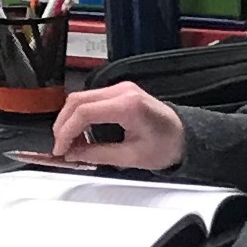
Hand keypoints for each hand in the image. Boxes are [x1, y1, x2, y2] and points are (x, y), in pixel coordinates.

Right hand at [44, 84, 183, 170]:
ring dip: (70, 120)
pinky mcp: (119, 92)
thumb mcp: (131, 157)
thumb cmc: (167, 145)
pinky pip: (90, 99)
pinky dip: (80, 115)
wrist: (185, 136)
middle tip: (61, 146)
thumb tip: (73, 154)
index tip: (60, 149)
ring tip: (71, 143)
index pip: (83, 113)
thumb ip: (97, 154)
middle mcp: (123, 91)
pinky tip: (81, 133)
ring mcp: (121, 88)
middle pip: (77, 101)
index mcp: (128, 106)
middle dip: (63, 125)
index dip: (66, 132)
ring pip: (80, 98)